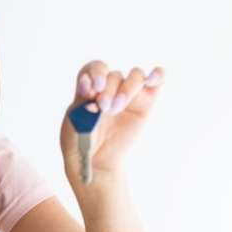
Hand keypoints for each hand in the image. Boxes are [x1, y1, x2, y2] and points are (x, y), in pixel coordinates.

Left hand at [60, 61, 164, 184]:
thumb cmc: (81, 142)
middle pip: (114, 75)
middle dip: (109, 90)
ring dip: (127, 88)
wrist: (98, 162)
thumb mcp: (75, 122)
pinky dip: (157, 75)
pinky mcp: (146, 102)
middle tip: (104, 108)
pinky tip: (152, 77)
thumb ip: (81, 100)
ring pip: (135, 75)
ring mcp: (129, 93)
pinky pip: (156, 81)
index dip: (96, 73)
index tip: (95, 88)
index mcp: (91, 87)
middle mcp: (111, 87)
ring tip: (117, 108)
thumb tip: (87, 81)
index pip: (95, 68)